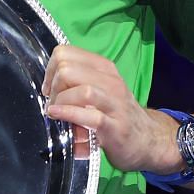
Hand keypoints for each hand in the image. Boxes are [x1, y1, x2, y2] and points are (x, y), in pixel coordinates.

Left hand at [41, 45, 177, 173]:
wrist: (148, 140)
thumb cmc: (115, 115)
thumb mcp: (99, 90)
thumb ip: (76, 83)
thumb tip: (46, 85)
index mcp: (103, 69)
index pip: (65, 53)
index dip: (50, 69)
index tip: (49, 87)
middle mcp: (111, 82)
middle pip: (68, 69)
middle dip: (52, 86)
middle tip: (52, 103)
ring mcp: (115, 104)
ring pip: (82, 89)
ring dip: (60, 101)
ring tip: (55, 112)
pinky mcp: (114, 127)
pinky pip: (89, 115)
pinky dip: (68, 114)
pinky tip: (57, 116)